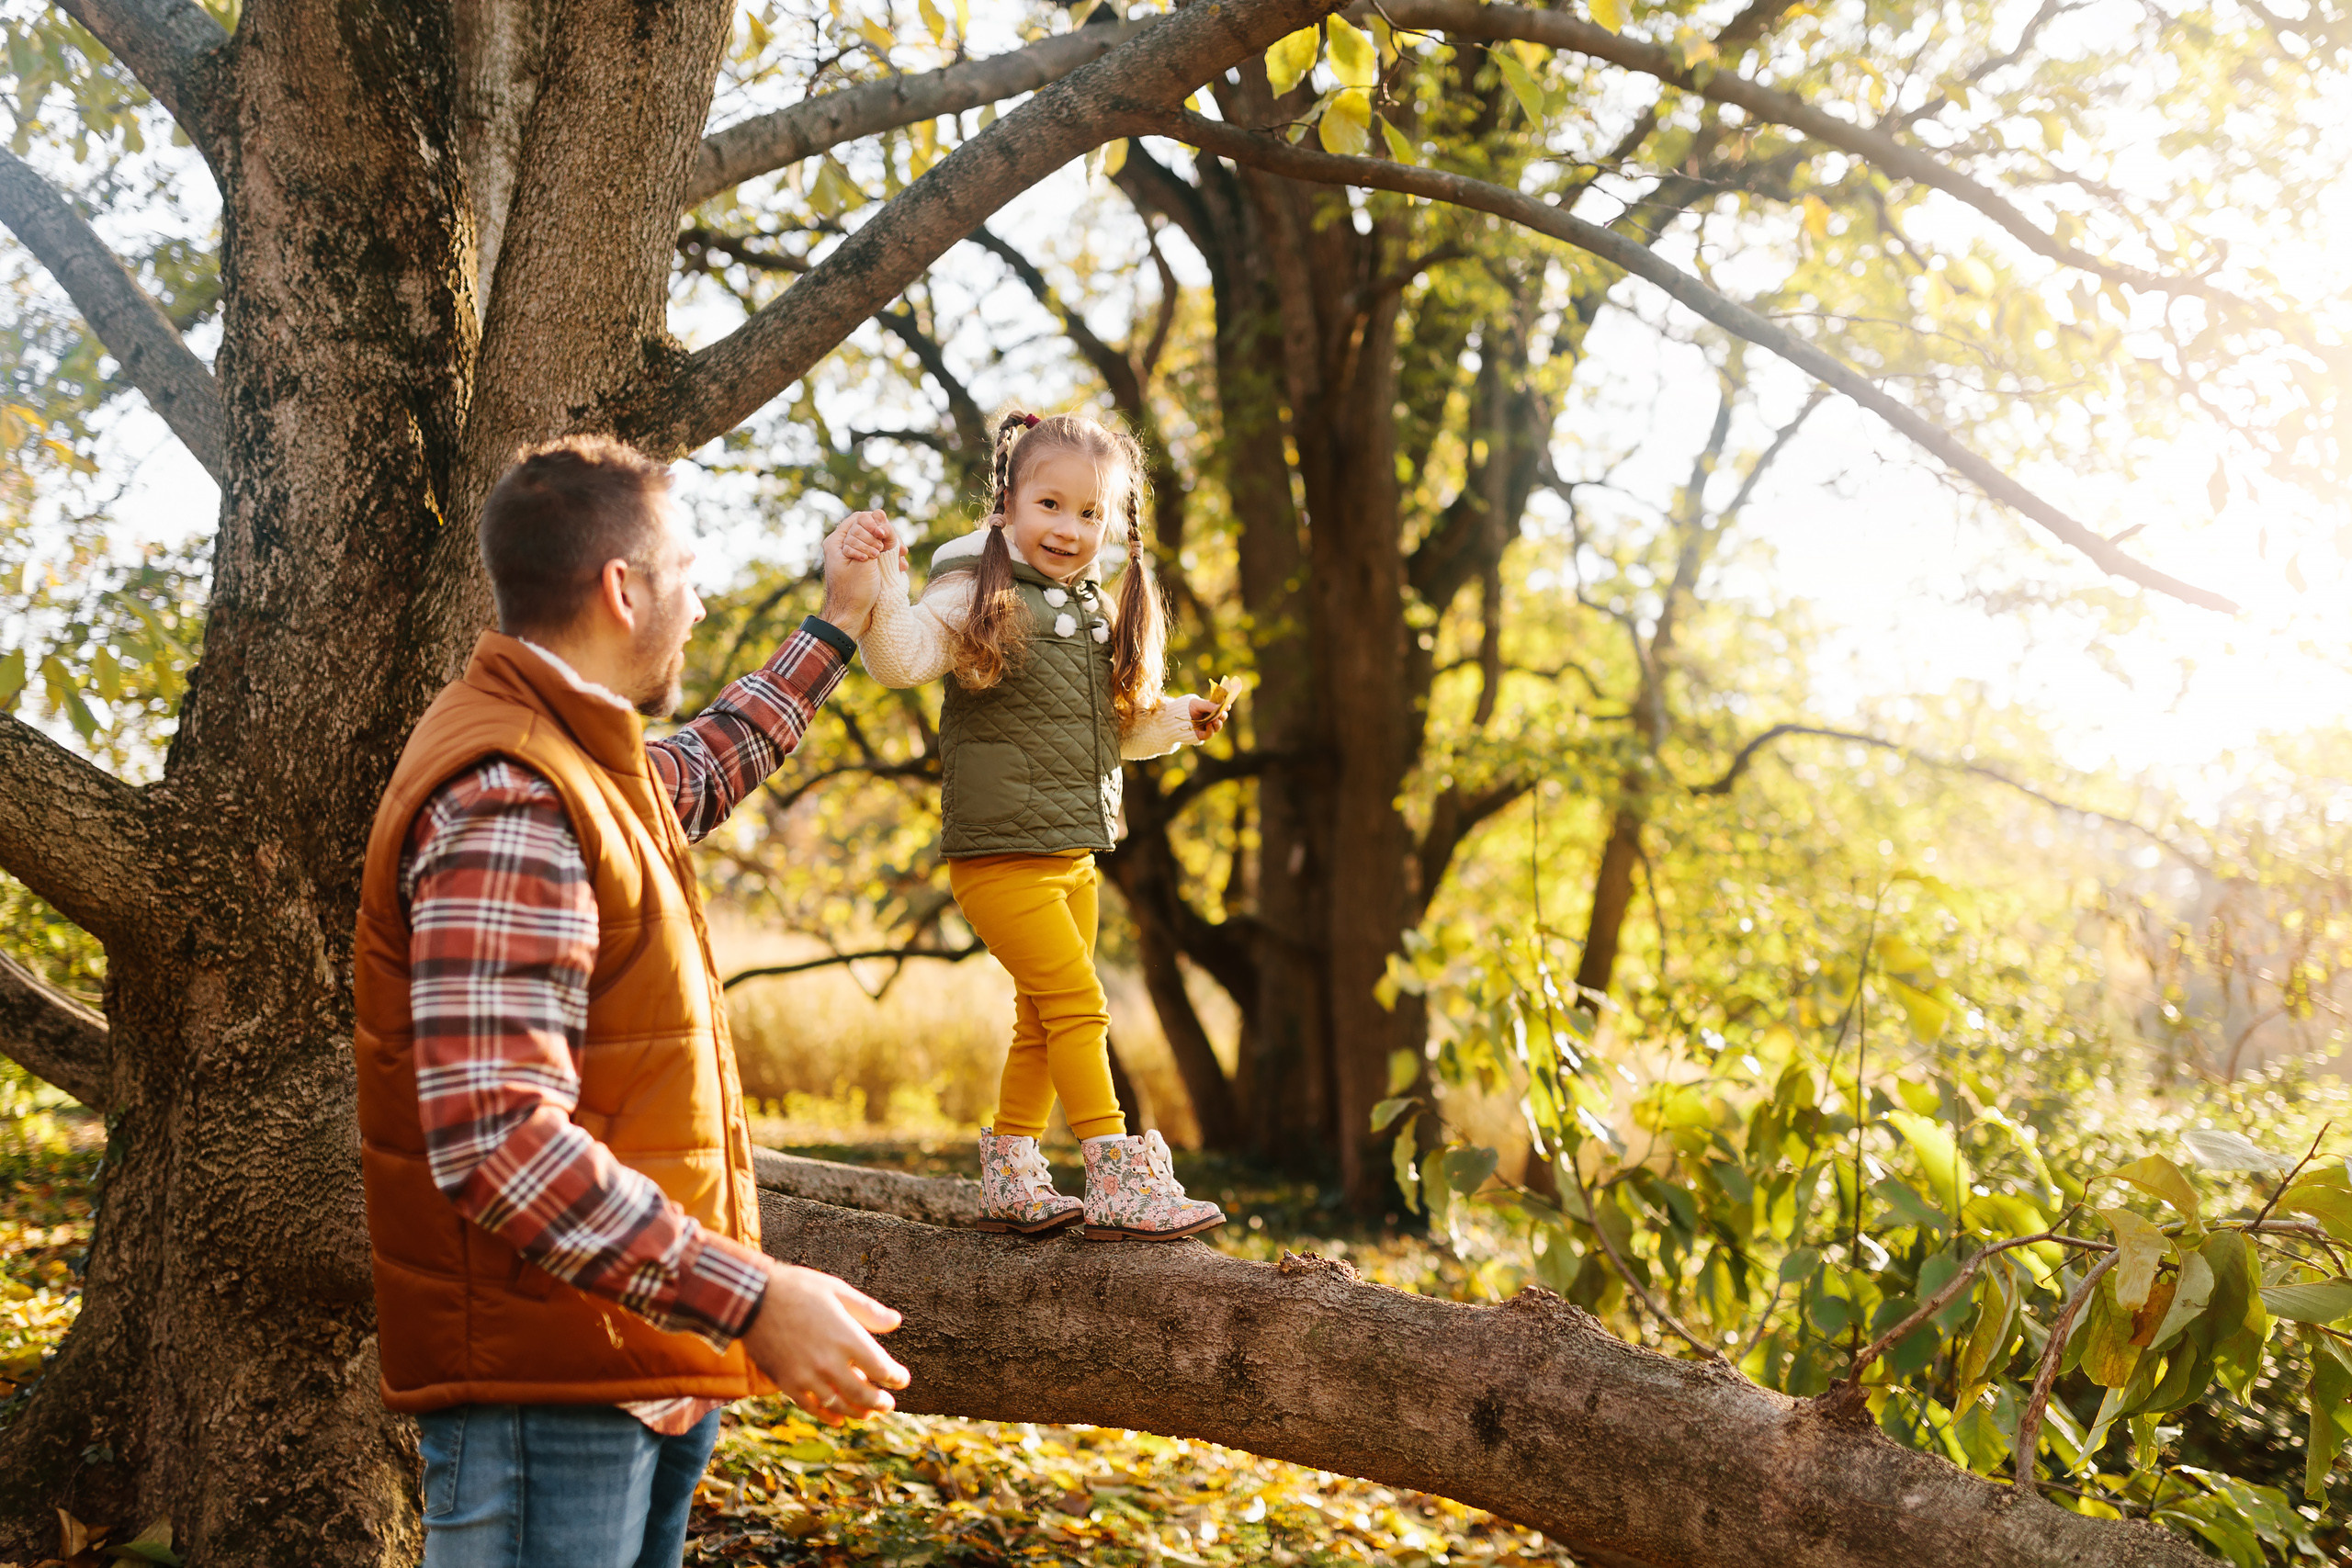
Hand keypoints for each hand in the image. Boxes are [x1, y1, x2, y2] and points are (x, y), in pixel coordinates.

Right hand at [740, 1261, 909, 1424]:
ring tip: (867, 1414)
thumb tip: (896, 1321)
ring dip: (857, 1412)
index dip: (895, 1378)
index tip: (901, 1380)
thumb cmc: (797, 1288)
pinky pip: (810, 1407)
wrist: (751, 1298)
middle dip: (879, 1402)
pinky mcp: (787, 1382)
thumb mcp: (836, 1290)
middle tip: (888, 1404)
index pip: (880, 1368)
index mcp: (846, 1337)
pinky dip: (827, 1416)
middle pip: (862, 1393)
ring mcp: (807, 1375)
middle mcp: (829, 1362)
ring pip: (838, 1405)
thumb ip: (867, 1310)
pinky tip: (837, 1419)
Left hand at [818, 509, 895, 638]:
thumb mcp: (864, 561)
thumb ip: (870, 536)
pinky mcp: (861, 567)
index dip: (876, 523)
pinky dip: (888, 560)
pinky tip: (900, 568)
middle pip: (869, 529)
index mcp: (837, 541)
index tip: (884, 537)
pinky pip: (877, 556)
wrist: (849, 619)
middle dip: (886, 538)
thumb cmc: (853, 592)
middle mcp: (843, 546)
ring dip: (891, 549)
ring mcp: (853, 557)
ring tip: (902, 561)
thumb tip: (878, 514)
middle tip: (901, 551)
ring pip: (875, 543)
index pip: (860, 518)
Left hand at [1185, 695, 1226, 741]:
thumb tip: (1221, 706)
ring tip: (1214, 720)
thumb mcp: (1197, 704)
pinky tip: (1209, 725)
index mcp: (1211, 709)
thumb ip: (1208, 705)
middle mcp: (1211, 718)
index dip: (1226, 707)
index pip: (1222, 708)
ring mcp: (1207, 727)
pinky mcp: (1202, 735)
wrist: (1172, 719)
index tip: (1228, 705)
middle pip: (1222, 718)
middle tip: (1221, 713)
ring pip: (1218, 727)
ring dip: (1218, 723)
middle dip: (1223, 715)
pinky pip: (1209, 734)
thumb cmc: (1185, 708)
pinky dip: (1210, 730)